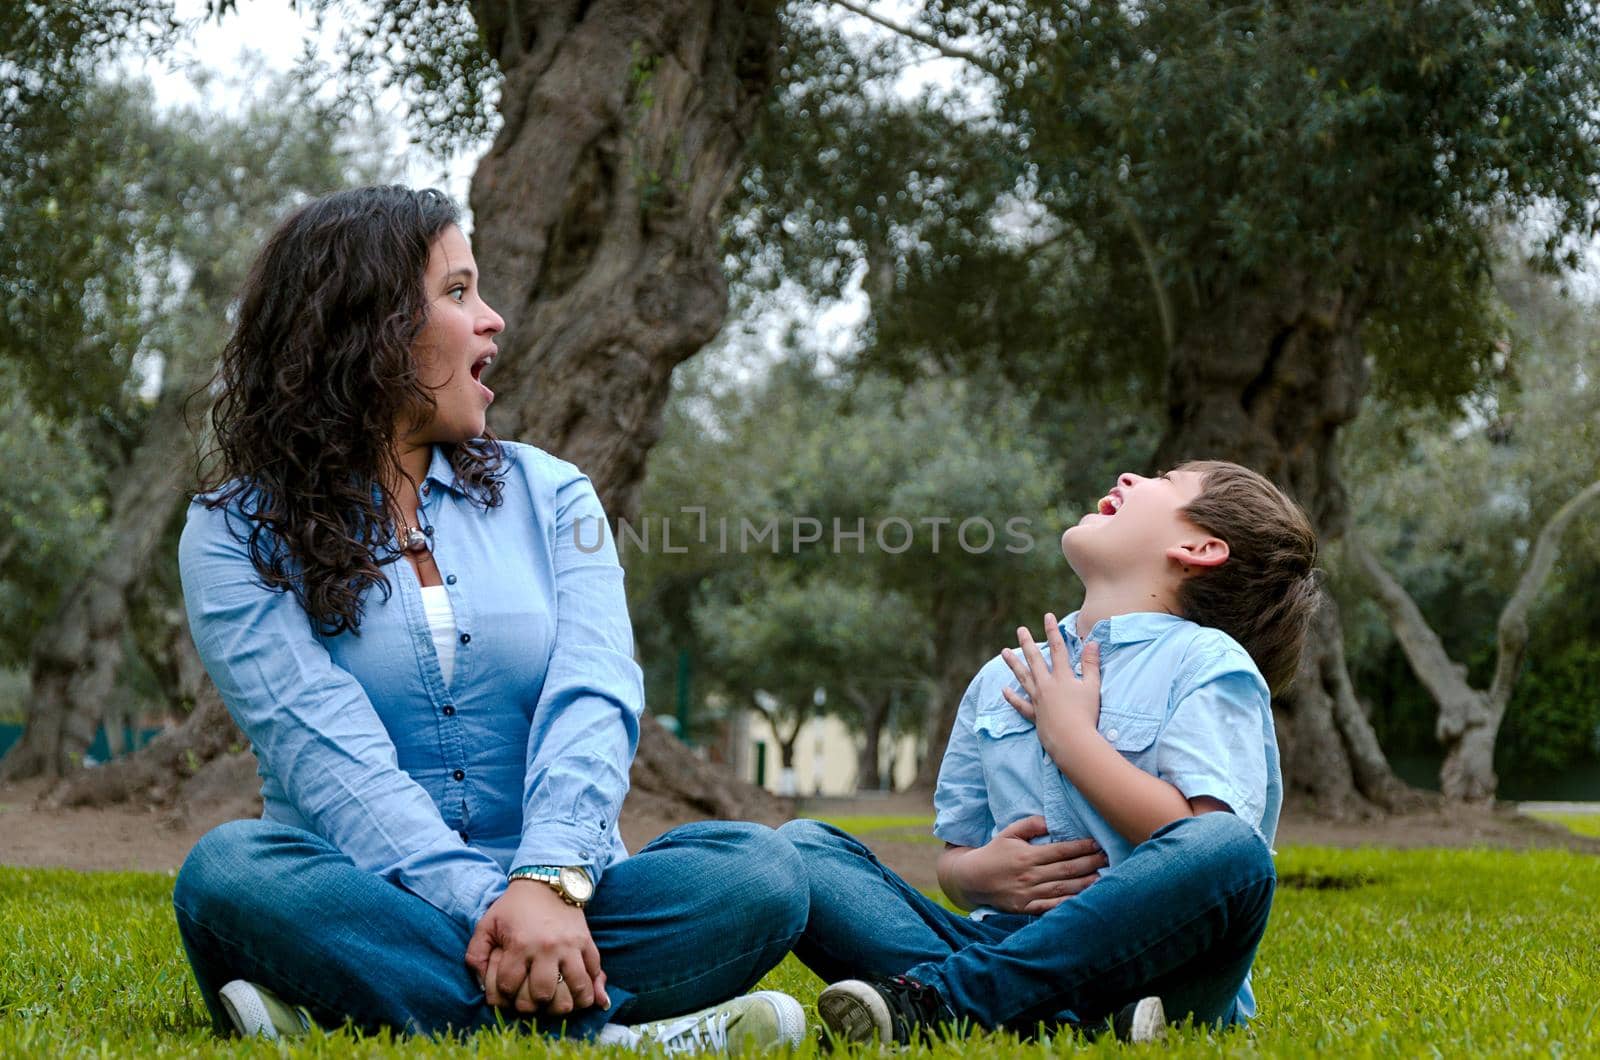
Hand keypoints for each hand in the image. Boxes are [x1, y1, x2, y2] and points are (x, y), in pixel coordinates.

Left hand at [465, 880, 608, 1015]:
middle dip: (533, 1002)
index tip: (506, 988)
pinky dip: (592, 987)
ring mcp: (570, 946)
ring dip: (567, 1002)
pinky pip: (595, 971)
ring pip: (576, 989)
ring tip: (559, 1003)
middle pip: (542, 994)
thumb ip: (476, 955)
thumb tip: (481, 985)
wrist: (547, 881)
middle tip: (531, 998)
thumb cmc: (514, 906)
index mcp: (520, 945)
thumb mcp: (487, 924)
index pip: (509, 987)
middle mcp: (547, 948)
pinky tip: (582, 994)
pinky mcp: (586, 942)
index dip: (503, 993)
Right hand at [939, 816, 1105, 913]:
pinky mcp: (1026, 908)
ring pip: (1063, 888)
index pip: (1060, 851)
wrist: (972, 880)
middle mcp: (1030, 875)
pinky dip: (1068, 903)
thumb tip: (1051, 822)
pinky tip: (1083, 899)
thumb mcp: (1008, 833)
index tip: (1097, 844)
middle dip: (1089, 863)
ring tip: (1103, 878)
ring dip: (1085, 883)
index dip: (1081, 847)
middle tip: (1108, 858)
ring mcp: (1029, 894)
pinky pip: (1052, 906)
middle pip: (1066, 869)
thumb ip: (1030, 825)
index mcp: (1027, 856)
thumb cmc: (993, 853)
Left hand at [1000, 613, 1101, 757]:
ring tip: (1004, 652)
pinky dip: (1012, 697)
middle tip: (1020, 630)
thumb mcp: (1093, 687)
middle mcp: (1047, 685)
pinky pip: (1021, 704)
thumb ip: (1091, 665)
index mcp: (1062, 677)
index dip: (1053, 631)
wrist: (1073, 741)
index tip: (1047, 616)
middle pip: (1035, 660)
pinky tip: (1005, 690)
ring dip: (1014, 664)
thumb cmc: (1086, 714)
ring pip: (1023, 677)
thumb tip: (1092, 643)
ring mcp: (1038, 700)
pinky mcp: (1035, 715)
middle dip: (1028, 643)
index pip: (1057, 649)